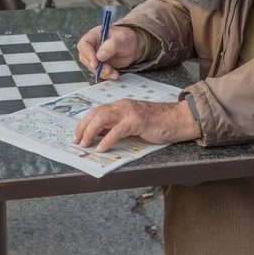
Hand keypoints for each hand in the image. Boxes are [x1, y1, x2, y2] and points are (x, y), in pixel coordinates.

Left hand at [73, 99, 199, 151]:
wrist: (177, 119)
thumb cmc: (158, 123)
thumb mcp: (132, 124)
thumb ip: (117, 126)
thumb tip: (99, 136)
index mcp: (120, 106)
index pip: (96, 111)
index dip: (84, 123)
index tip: (77, 135)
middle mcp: (122, 105)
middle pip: (96, 113)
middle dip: (83, 127)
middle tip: (77, 142)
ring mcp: (129, 112)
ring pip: (102, 118)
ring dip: (90, 132)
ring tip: (85, 144)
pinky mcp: (137, 121)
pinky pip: (117, 130)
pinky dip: (107, 140)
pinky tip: (101, 148)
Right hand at [77, 26, 144, 80]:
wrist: (134, 46)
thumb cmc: (127, 38)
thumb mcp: (122, 39)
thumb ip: (111, 46)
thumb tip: (100, 56)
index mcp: (95, 35)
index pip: (84, 44)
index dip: (87, 54)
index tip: (95, 63)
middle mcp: (93, 46)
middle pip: (85, 58)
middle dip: (95, 66)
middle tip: (107, 69)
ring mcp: (96, 56)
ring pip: (92, 67)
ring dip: (102, 72)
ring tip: (114, 73)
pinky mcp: (101, 65)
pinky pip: (100, 72)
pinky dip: (107, 75)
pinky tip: (115, 75)